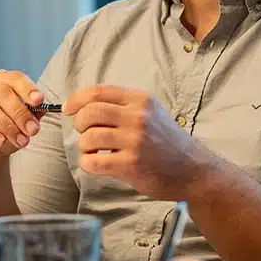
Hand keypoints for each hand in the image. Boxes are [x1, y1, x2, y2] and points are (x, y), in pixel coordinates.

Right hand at [0, 70, 45, 171]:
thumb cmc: (6, 131)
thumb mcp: (23, 123)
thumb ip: (33, 114)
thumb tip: (43, 109)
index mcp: (1, 81)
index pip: (15, 78)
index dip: (28, 89)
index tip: (39, 101)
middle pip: (3, 93)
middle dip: (20, 113)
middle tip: (32, 130)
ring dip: (8, 127)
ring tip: (21, 141)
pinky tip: (0, 142)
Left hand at [63, 86, 210, 199]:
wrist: (193, 169)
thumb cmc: (167, 142)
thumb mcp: (151, 112)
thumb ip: (124, 106)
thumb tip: (85, 105)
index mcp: (140, 100)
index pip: (99, 92)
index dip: (77, 99)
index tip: (68, 109)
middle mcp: (137, 116)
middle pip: (89, 113)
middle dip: (79, 124)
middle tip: (86, 134)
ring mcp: (134, 140)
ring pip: (88, 137)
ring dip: (84, 146)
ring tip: (94, 151)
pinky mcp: (131, 164)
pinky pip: (93, 161)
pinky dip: (88, 163)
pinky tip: (97, 164)